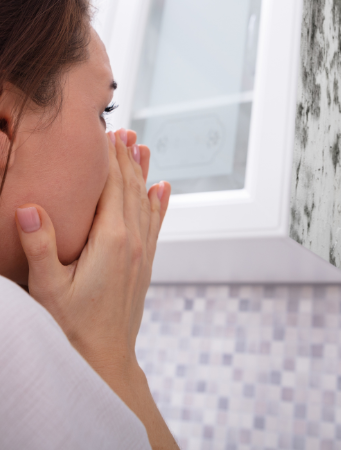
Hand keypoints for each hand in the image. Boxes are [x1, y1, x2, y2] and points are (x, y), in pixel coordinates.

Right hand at [14, 128, 170, 370]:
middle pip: (131, 189)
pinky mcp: (145, 263)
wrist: (105, 358)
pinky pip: (155, 223)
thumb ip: (40, 246)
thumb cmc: (71, 326)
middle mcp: (133, 240)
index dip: (109, 159)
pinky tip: (163, 188)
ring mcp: (142, 251)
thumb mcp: (47, 288)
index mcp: (110, 240)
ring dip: (144, 173)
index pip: (112, 188)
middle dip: (127, 158)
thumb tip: (28, 206)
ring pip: (145, 201)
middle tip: (125, 131)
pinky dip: (159, 202)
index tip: (107, 133)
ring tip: (144, 147)